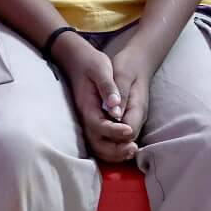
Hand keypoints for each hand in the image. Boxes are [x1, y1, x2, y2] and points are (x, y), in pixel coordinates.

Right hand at [54, 33, 136, 162]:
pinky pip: (99, 140)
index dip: (114, 131)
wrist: (76, 58)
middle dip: (115, 149)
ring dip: (114, 152)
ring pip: (97, 145)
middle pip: (96, 142)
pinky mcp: (92, 120)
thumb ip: (109, 88)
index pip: (99, 125)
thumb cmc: (91, 62)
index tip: (129, 131)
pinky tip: (126, 146)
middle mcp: (85, 116)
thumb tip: (116, 108)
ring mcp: (88, 119)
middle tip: (133, 148)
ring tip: (132, 150)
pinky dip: (111, 148)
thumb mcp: (102, 69)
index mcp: (87, 105)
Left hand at [106, 43, 153, 142]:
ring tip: (96, 147)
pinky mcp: (124, 119)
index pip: (129, 131)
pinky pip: (118, 137)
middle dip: (113, 149)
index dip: (117, 136)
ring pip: (122, 143)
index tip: (104, 133)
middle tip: (98, 147)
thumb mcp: (122, 74)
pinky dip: (108, 143)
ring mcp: (131, 119)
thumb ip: (119, 92)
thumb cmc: (128, 66)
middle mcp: (136, 118)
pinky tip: (97, 140)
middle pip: (126, 142)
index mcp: (137, 108)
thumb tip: (115, 113)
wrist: (136, 62)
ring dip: (110, 150)